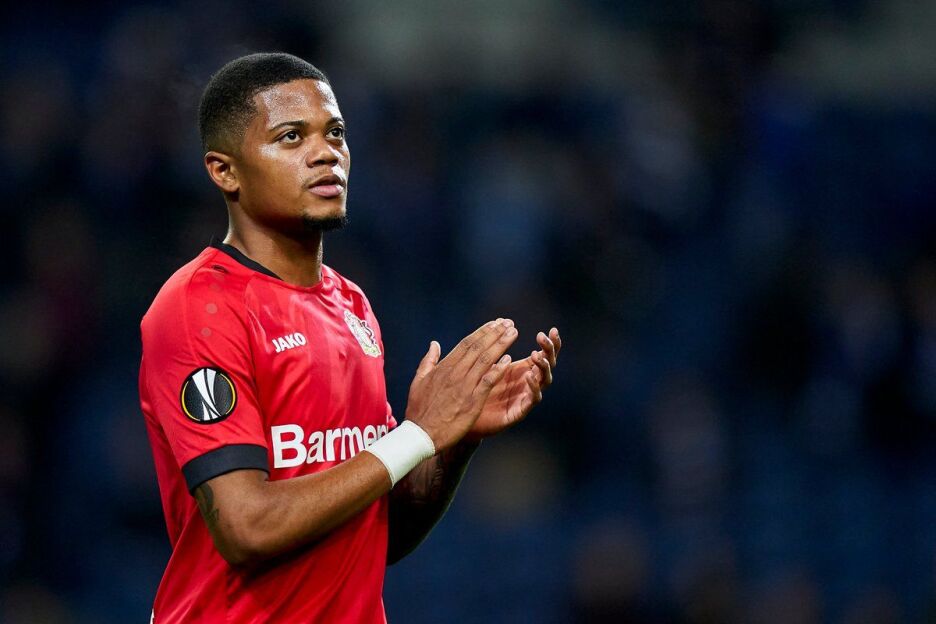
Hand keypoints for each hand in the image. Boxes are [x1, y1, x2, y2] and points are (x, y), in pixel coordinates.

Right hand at [405, 319, 518, 451]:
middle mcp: (455, 373)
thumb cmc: (419, 410)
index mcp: (444, 367)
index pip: (466, 344)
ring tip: (512, 333)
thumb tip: (434, 344)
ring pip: (485, 360)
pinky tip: (509, 360)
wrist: (420, 434)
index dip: (482, 332)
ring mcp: (464, 386)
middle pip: (478, 347)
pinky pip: (487, 381)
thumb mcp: (419, 381)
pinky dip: (498, 370)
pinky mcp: (472, 401)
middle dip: (494, 333)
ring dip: (500, 344)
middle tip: (508, 322)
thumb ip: (428, 361)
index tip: (494, 324)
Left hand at [467, 327, 560, 439]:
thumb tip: (497, 322)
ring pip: (544, 381)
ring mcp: (525, 396)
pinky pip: (532, 399)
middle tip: (543, 337)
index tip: (552, 329)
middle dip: (549, 350)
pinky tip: (529, 377)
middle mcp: (527, 382)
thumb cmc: (474, 388)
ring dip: (542, 367)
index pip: (543, 354)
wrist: (463, 416)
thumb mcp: (484, 363)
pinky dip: (533, 388)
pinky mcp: (519, 411)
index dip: (550, 343)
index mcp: (521, 369)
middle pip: (548, 364)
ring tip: (536, 355)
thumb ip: (492, 347)